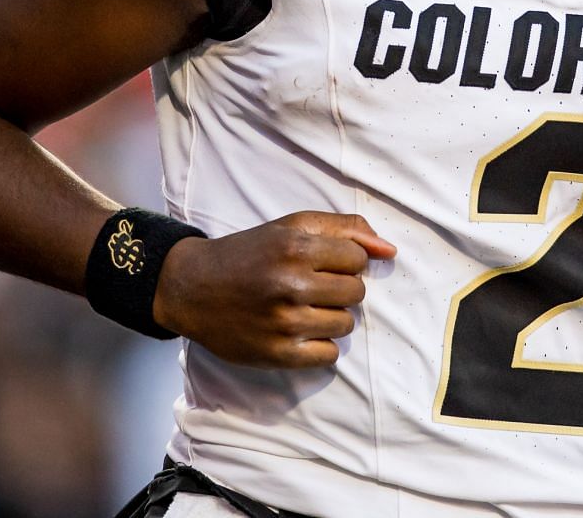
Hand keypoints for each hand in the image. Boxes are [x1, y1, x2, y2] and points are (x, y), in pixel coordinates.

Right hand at [152, 211, 395, 367]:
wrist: (192, 288)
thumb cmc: (249, 253)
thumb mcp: (291, 227)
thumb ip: (344, 230)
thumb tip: (389, 250)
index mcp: (295, 248)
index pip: (358, 258)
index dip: (346, 260)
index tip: (324, 263)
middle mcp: (290, 285)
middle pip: (356, 292)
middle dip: (341, 288)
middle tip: (313, 286)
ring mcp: (284, 323)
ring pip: (346, 324)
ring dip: (332, 317)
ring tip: (305, 308)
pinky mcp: (277, 354)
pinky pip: (329, 355)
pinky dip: (321, 345)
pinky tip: (301, 331)